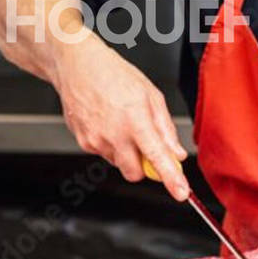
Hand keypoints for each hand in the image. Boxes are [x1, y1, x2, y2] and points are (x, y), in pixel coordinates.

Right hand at [53, 40, 189, 199]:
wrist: (77, 66)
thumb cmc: (114, 74)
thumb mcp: (150, 94)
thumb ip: (165, 128)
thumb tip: (176, 153)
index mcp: (135, 119)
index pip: (157, 158)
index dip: (171, 179)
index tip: (180, 193)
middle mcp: (114, 134)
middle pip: (135, 173)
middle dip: (144, 166)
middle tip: (146, 145)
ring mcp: (95, 140)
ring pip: (119, 164)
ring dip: (126, 153)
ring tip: (122, 123)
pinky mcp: (83, 142)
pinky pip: (104, 154)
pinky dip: (110, 145)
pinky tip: (107, 123)